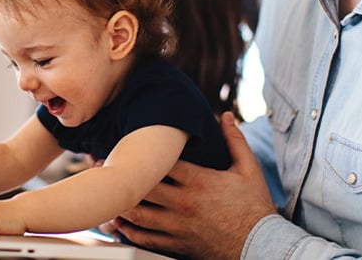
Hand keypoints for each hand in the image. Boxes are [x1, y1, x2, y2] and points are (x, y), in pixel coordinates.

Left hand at [104, 112, 276, 259]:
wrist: (260, 245)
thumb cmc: (254, 207)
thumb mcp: (249, 169)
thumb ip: (234, 141)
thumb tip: (225, 115)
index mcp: (199, 181)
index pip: (161, 162)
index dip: (139, 151)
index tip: (124, 143)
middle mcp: (184, 203)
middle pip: (142, 186)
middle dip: (120, 175)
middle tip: (101, 164)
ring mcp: (178, 226)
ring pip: (138, 215)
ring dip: (119, 203)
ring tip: (106, 193)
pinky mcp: (177, 244)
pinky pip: (146, 239)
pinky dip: (129, 232)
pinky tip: (121, 224)